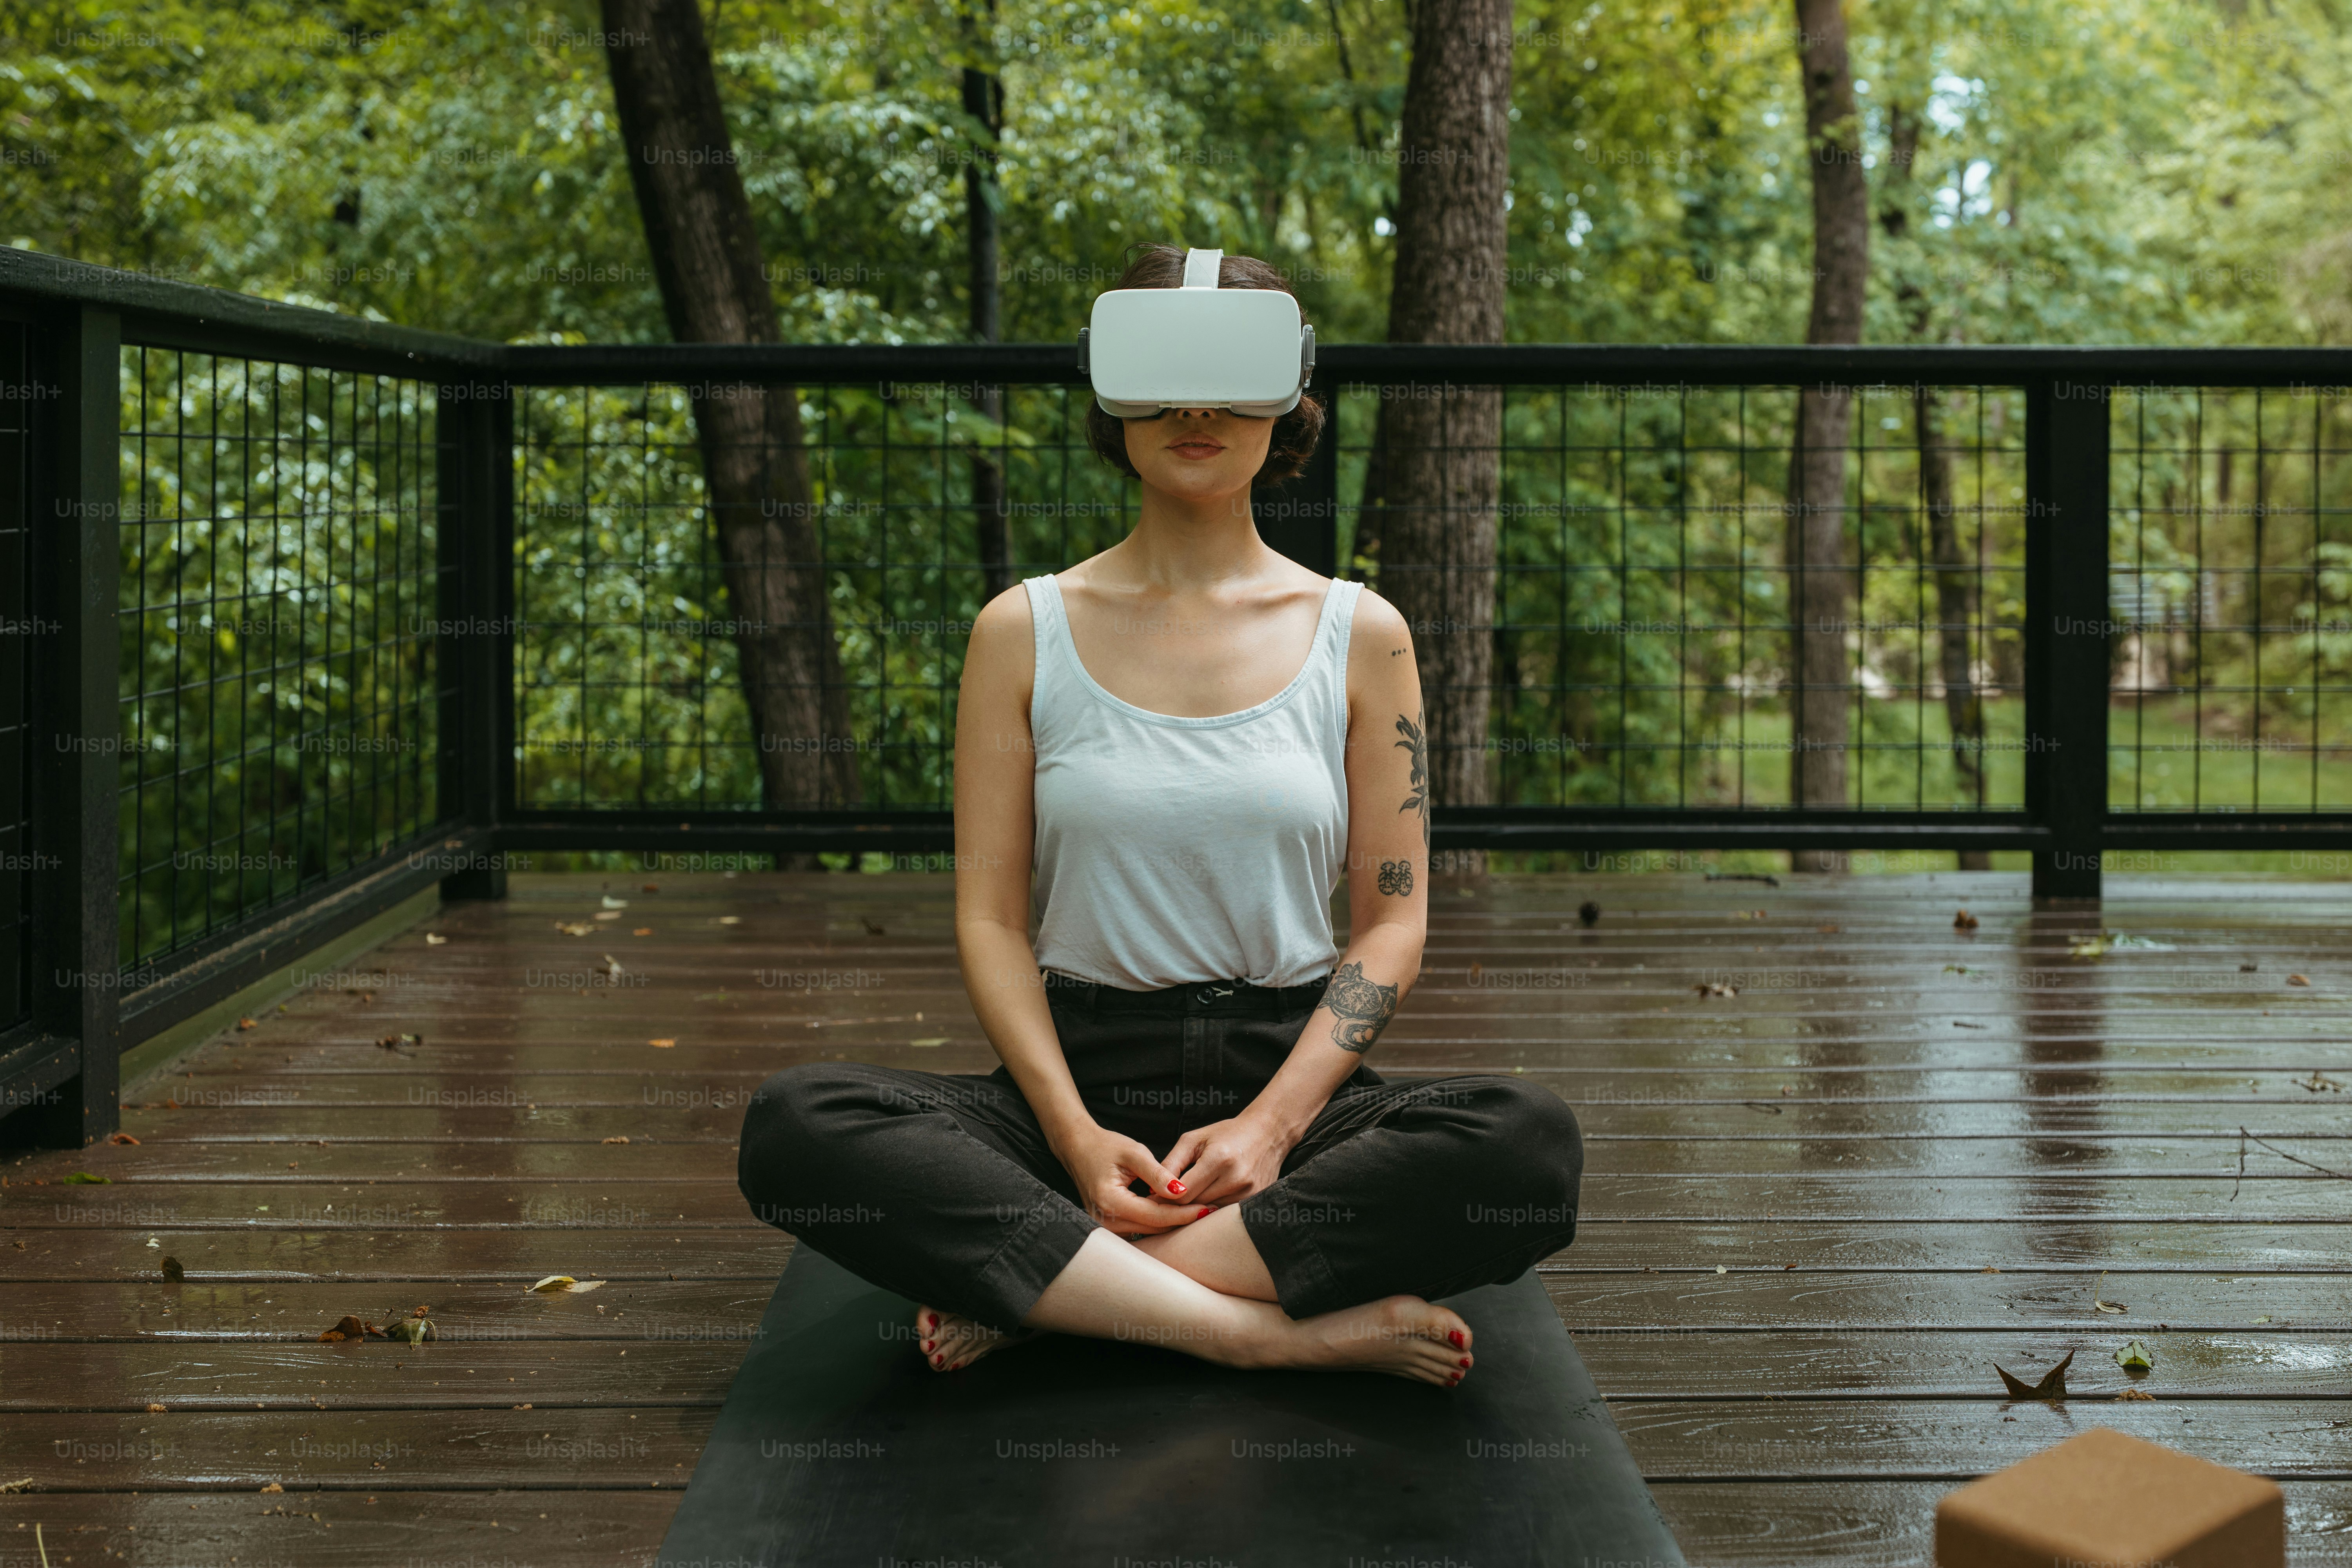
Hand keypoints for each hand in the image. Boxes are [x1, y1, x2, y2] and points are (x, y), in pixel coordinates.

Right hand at [1049, 1122, 1207, 1236]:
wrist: (1078, 1148)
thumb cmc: (1106, 1146)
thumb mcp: (1134, 1153)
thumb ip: (1157, 1173)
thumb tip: (1181, 1191)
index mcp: (1110, 1202)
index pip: (1156, 1215)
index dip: (1184, 1213)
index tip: (1208, 1208)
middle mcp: (1105, 1221)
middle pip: (1154, 1229)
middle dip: (1182, 1220)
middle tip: (1211, 1212)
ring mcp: (1105, 1228)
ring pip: (1149, 1232)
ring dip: (1173, 1223)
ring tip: (1199, 1212)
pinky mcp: (1110, 1227)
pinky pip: (1140, 1230)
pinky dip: (1159, 1223)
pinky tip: (1178, 1213)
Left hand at [1164, 1112, 1294, 1207]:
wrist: (1267, 1133)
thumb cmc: (1226, 1133)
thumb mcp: (1193, 1139)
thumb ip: (1172, 1163)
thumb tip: (1152, 1190)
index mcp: (1218, 1159)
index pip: (1183, 1193)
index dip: (1164, 1197)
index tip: (1154, 1196)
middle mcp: (1235, 1178)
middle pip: (1195, 1206)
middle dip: (1177, 1205)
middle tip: (1164, 1202)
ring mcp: (1248, 1192)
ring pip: (1209, 1213)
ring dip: (1195, 1209)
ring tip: (1186, 1200)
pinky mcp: (1255, 1200)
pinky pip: (1223, 1213)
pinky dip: (1212, 1210)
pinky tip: (1206, 1200)